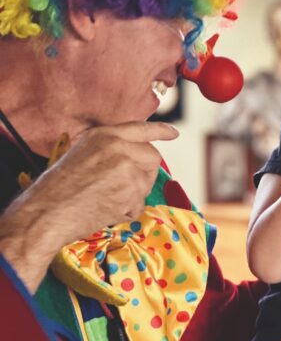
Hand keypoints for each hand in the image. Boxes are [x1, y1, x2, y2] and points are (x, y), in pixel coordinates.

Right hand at [0, 122, 177, 290]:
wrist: (46, 212)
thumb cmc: (56, 188)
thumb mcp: (80, 153)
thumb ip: (107, 149)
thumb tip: (131, 156)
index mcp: (104, 135)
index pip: (141, 128)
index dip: (161, 131)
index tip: (174, 134)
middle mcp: (118, 147)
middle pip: (152, 157)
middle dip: (145, 173)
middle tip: (125, 186)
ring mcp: (127, 169)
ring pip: (147, 182)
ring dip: (133, 194)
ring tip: (106, 198)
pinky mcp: (131, 192)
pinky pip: (139, 204)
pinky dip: (127, 211)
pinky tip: (106, 210)